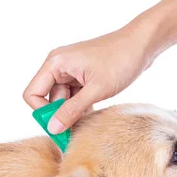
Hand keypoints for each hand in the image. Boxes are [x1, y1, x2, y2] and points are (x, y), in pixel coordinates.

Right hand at [23, 23, 156, 133]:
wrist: (143, 44)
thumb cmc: (120, 61)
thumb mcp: (96, 90)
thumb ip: (72, 110)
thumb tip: (52, 128)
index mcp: (55, 63)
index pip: (33, 94)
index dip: (43, 113)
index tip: (61, 127)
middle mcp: (59, 65)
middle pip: (48, 99)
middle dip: (60, 115)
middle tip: (76, 132)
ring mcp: (72, 70)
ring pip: (63, 99)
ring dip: (73, 112)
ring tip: (90, 120)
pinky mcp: (84, 75)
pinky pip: (75, 95)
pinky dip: (82, 106)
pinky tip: (94, 112)